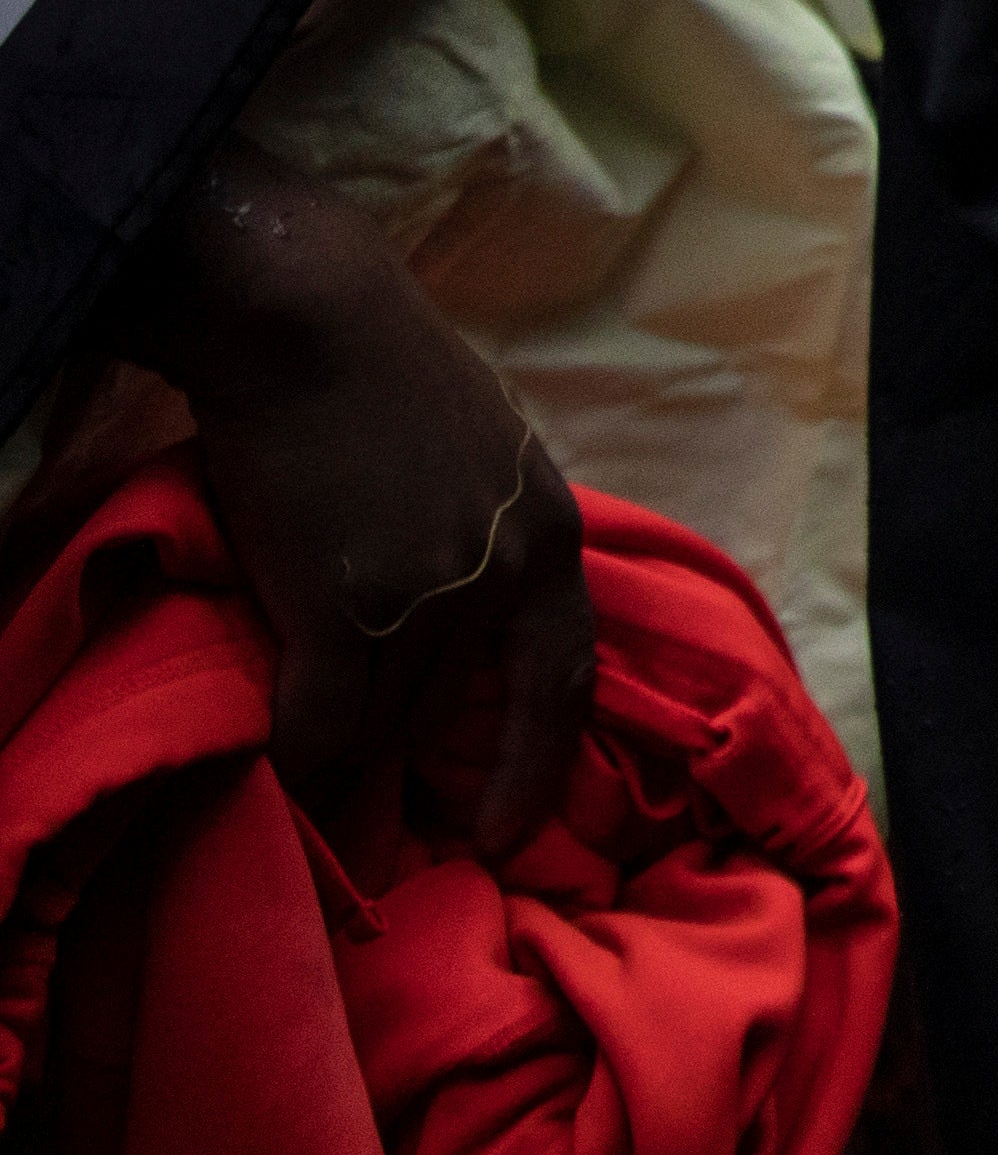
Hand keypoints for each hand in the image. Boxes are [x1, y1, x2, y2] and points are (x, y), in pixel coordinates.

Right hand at [118, 153, 595, 846]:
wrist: (314, 326)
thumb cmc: (384, 377)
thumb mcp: (482, 459)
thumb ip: (486, 536)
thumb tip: (456, 619)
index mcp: (551, 536)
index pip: (564, 676)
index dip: (535, 762)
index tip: (507, 828)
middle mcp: (506, 574)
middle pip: (450, 709)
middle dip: (407, 763)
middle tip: (370, 808)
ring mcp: (430, 595)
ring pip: (382, 723)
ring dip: (343, 762)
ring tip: (309, 790)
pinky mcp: (348, 608)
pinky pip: (323, 725)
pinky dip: (298, 758)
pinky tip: (275, 768)